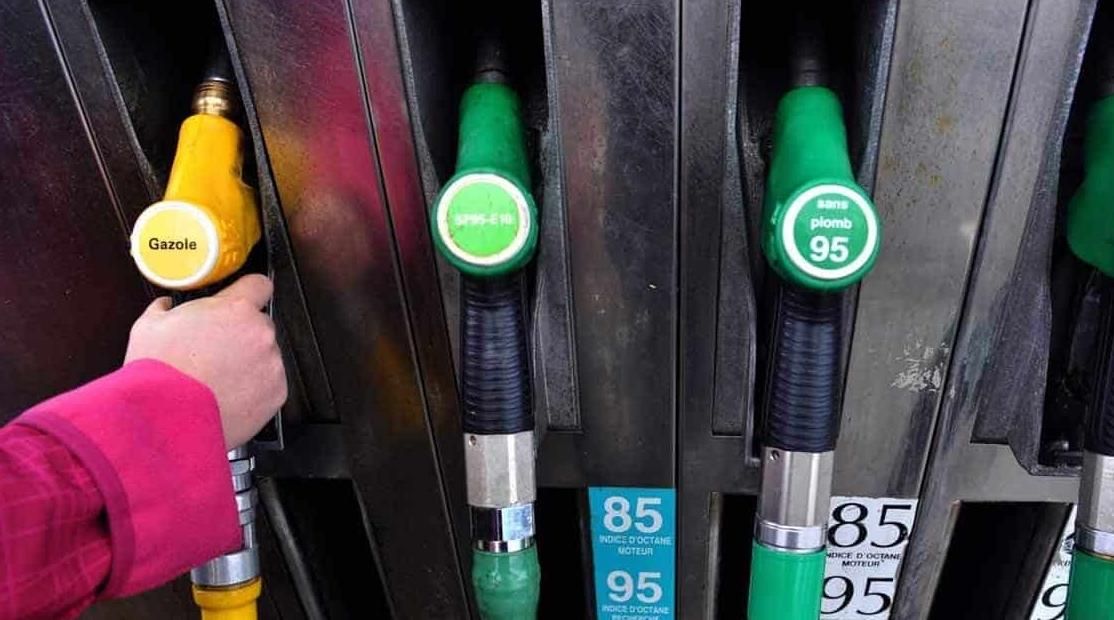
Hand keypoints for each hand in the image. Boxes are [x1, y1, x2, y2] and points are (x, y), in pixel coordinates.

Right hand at [124, 274, 286, 448]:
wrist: (166, 419)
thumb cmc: (158, 372)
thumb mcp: (149, 326)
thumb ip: (165, 309)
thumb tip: (166, 306)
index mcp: (236, 309)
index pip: (259, 285)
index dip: (248, 293)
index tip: (242, 301)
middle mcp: (260, 334)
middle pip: (259, 325)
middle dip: (241, 335)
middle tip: (215, 352)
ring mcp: (272, 365)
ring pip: (265, 356)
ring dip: (249, 363)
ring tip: (217, 379)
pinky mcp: (276, 394)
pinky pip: (270, 385)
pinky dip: (254, 390)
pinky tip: (227, 396)